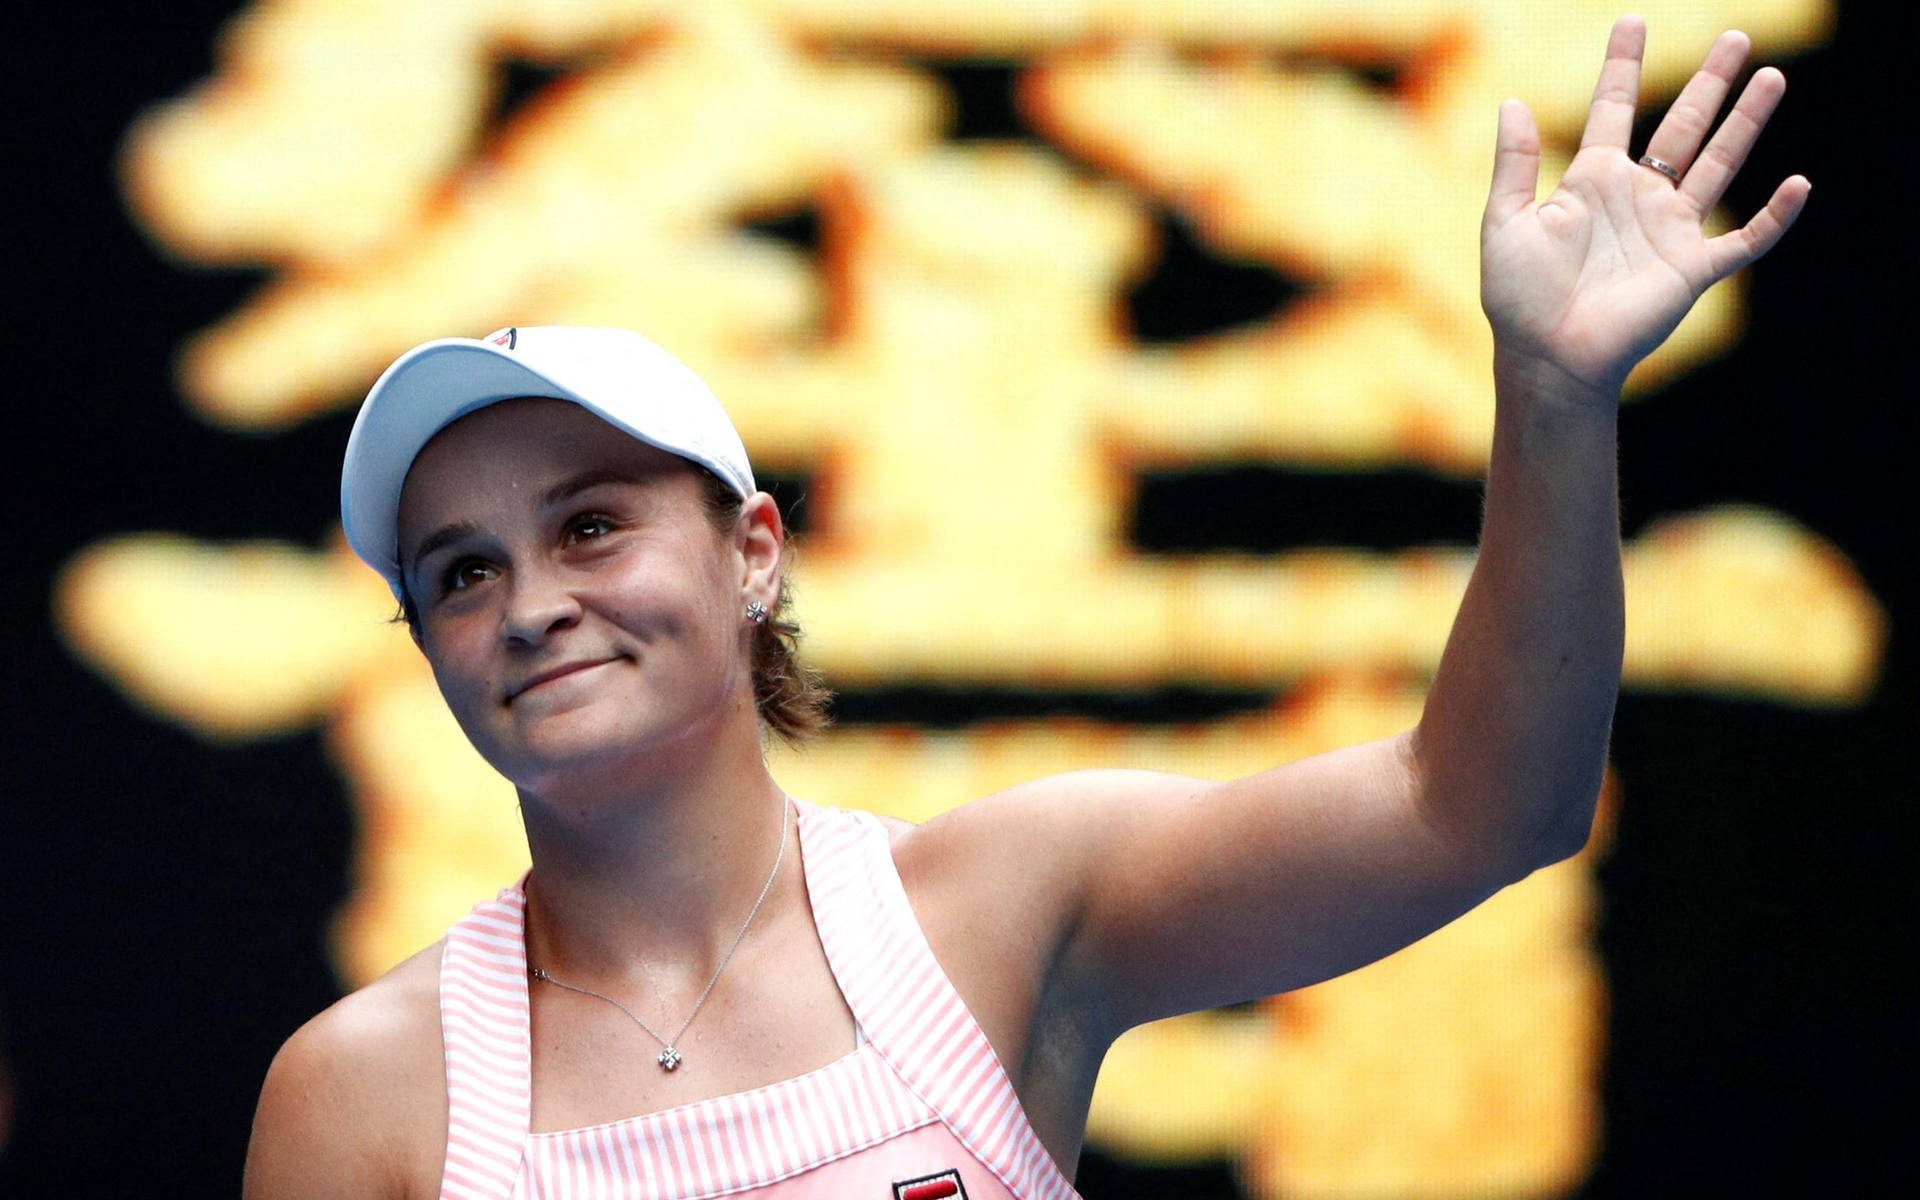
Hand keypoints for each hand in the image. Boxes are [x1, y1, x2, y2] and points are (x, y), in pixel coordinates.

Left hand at [1479, 15, 1809, 395]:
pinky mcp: (1692, 268)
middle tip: (1735, 37)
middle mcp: (1637, 197)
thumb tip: (1512, 101)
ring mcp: (1669, 230)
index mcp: (1591, 181)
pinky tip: (1798, 184)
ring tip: (1768, 79)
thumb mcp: (1504, 224)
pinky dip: (1773, 216)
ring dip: (1745, 124)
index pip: (1612, 110)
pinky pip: (1745, 239)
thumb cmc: (1519, 299)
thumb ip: (1513, 165)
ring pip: (1718, 164)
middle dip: (1709, 83)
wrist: (1548, 358)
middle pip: (1682, 126)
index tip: (1632, 22)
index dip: (1622, 67)